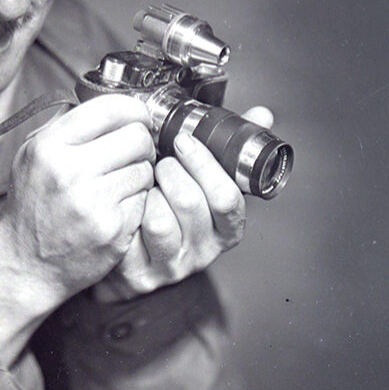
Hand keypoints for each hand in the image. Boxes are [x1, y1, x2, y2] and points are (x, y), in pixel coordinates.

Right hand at [0, 94, 155, 361]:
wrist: (25, 264)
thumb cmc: (33, 206)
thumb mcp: (32, 156)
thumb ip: (67, 127)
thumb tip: (112, 105)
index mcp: (48, 146)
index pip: (108, 108)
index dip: (133, 109)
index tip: (139, 116)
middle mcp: (69, 171)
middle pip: (137, 137)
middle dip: (142, 143)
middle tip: (133, 153)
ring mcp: (93, 202)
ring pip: (146, 169)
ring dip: (140, 174)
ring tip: (120, 183)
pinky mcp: (112, 228)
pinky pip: (145, 200)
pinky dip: (138, 202)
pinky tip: (118, 207)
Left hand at [92, 106, 273, 302]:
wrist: (131, 251)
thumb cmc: (170, 207)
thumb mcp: (204, 180)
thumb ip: (231, 148)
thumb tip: (262, 115)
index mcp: (226, 228)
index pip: (227, 198)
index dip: (205, 164)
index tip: (184, 141)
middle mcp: (204, 252)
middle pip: (191, 205)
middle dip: (171, 172)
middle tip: (160, 161)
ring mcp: (172, 266)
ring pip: (160, 222)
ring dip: (148, 192)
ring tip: (145, 184)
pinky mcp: (140, 275)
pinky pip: (130, 236)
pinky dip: (126, 210)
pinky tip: (127, 203)